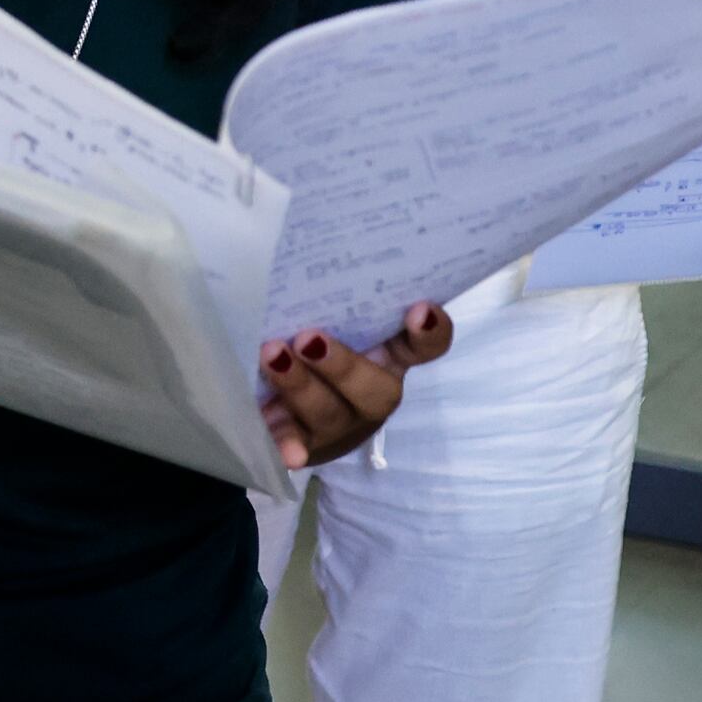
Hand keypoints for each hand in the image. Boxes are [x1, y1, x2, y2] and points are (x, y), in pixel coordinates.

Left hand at [261, 303, 454, 469]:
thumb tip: (307, 248)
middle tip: (309, 338)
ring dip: (300, 386)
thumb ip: (333, 300)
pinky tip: (287, 453)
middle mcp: (371, 395)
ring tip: (272, 355)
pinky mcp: (304, 445)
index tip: (419, 310)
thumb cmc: (316, 348)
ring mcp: (339, 425)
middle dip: (343, 365)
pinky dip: (289, 447)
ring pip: (329, 414)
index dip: (429, 332)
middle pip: (375, 391)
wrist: (291, 411)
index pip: (425, 347)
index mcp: (388, 358)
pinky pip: (295, 447)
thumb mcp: (332, 321)